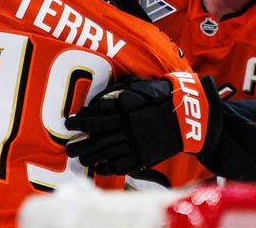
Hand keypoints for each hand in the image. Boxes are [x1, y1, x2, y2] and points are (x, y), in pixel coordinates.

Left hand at [66, 75, 216, 174]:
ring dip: (91, 157)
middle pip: (97, 139)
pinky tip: (98, 168)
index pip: (97, 118)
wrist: (188, 116)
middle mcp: (127, 129)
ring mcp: (135, 144)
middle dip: (81, 144)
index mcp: (126, 111)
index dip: (81, 121)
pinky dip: (108, 167)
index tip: (70, 122)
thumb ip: (120, 93)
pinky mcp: (144, 156)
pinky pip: (122, 164)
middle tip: (68, 147)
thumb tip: (101, 102)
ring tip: (80, 159)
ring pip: (107, 153)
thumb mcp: (141, 87)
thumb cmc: (163, 96)